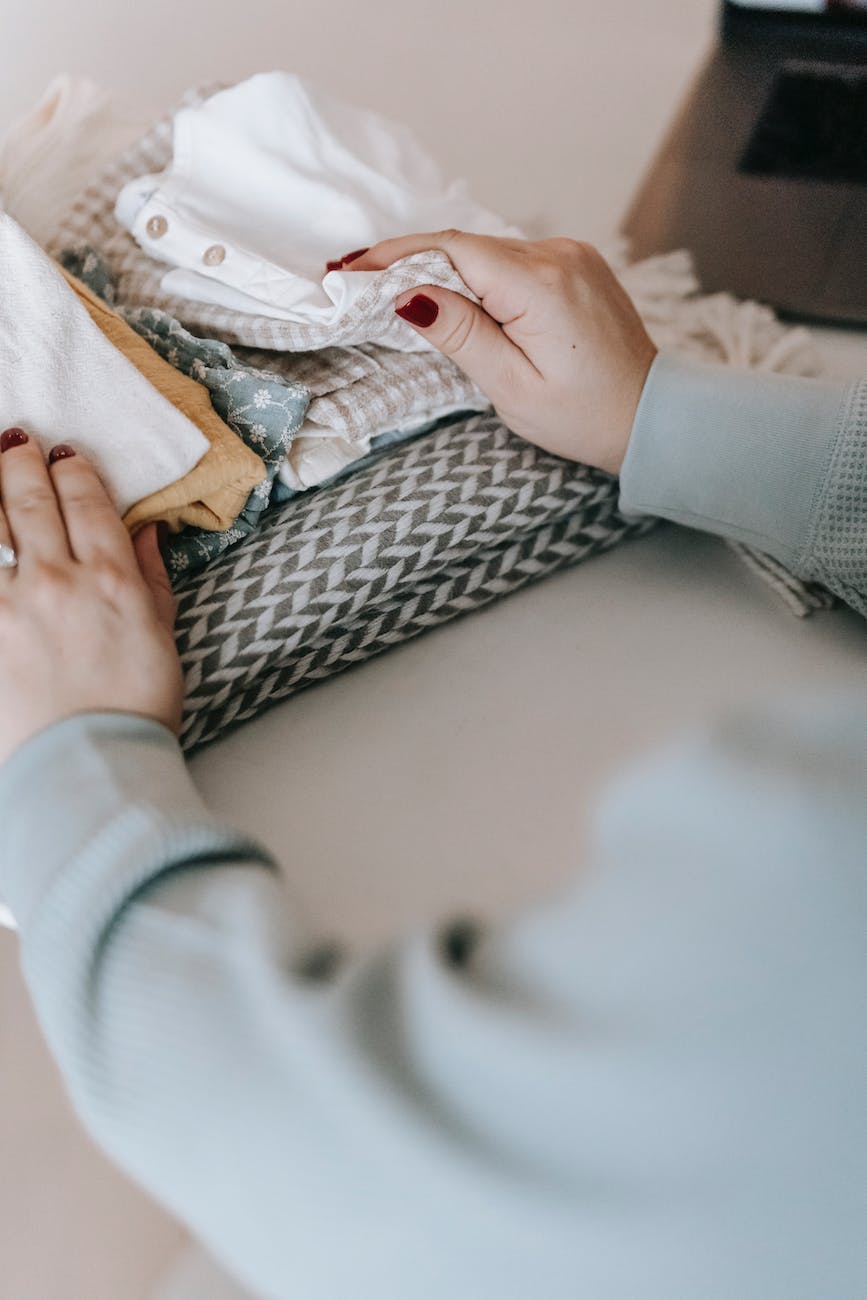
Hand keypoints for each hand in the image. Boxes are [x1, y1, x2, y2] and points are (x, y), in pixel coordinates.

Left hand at [0, 429, 183, 766]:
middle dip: (20, 463)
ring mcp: (11, 604)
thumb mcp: (163, 638)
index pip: (87, 503)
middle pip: (30, 500)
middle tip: (15, 443)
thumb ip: (152, 578)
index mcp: (112, 581)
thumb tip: (149, 529)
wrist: (90, 765)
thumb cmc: (134, 709)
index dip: (73, 471)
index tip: (64, 456)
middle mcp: (59, 580)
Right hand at [342, 233, 656, 474]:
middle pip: (467, 246)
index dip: (396, 254)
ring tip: (395, 289)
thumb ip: (461, 333)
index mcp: (541, 285)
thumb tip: (408, 294)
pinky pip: (514, 260)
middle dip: (412, 261)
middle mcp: (559, 255)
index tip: (351, 270)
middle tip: (358, 281)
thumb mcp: (512, 386)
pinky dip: (480, 274)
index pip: (451, 248)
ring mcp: (573, 255)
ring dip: (445, 268)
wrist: (651, 417)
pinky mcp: (578, 264)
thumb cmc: (584, 416)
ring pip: (489, 252)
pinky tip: (454, 293)